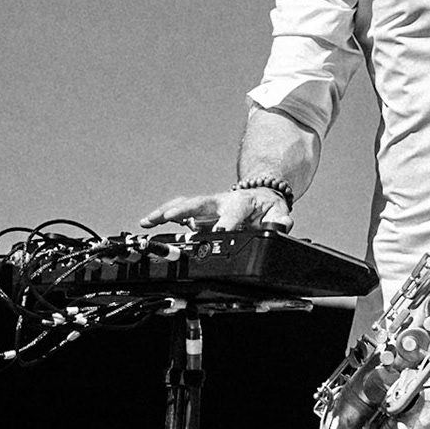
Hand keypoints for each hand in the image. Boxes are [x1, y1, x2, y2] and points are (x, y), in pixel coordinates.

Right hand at [139, 187, 292, 232]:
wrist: (261, 194)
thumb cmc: (267, 207)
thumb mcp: (279, 213)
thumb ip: (281, 220)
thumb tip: (282, 225)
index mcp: (242, 203)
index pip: (233, 214)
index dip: (226, 224)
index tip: (219, 234)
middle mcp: (222, 201)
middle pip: (201, 203)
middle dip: (185, 210)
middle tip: (170, 217)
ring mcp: (209, 205)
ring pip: (185, 204)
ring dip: (165, 211)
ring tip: (147, 220)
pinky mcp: (201, 210)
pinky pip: (180, 210)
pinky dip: (163, 215)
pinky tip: (148, 222)